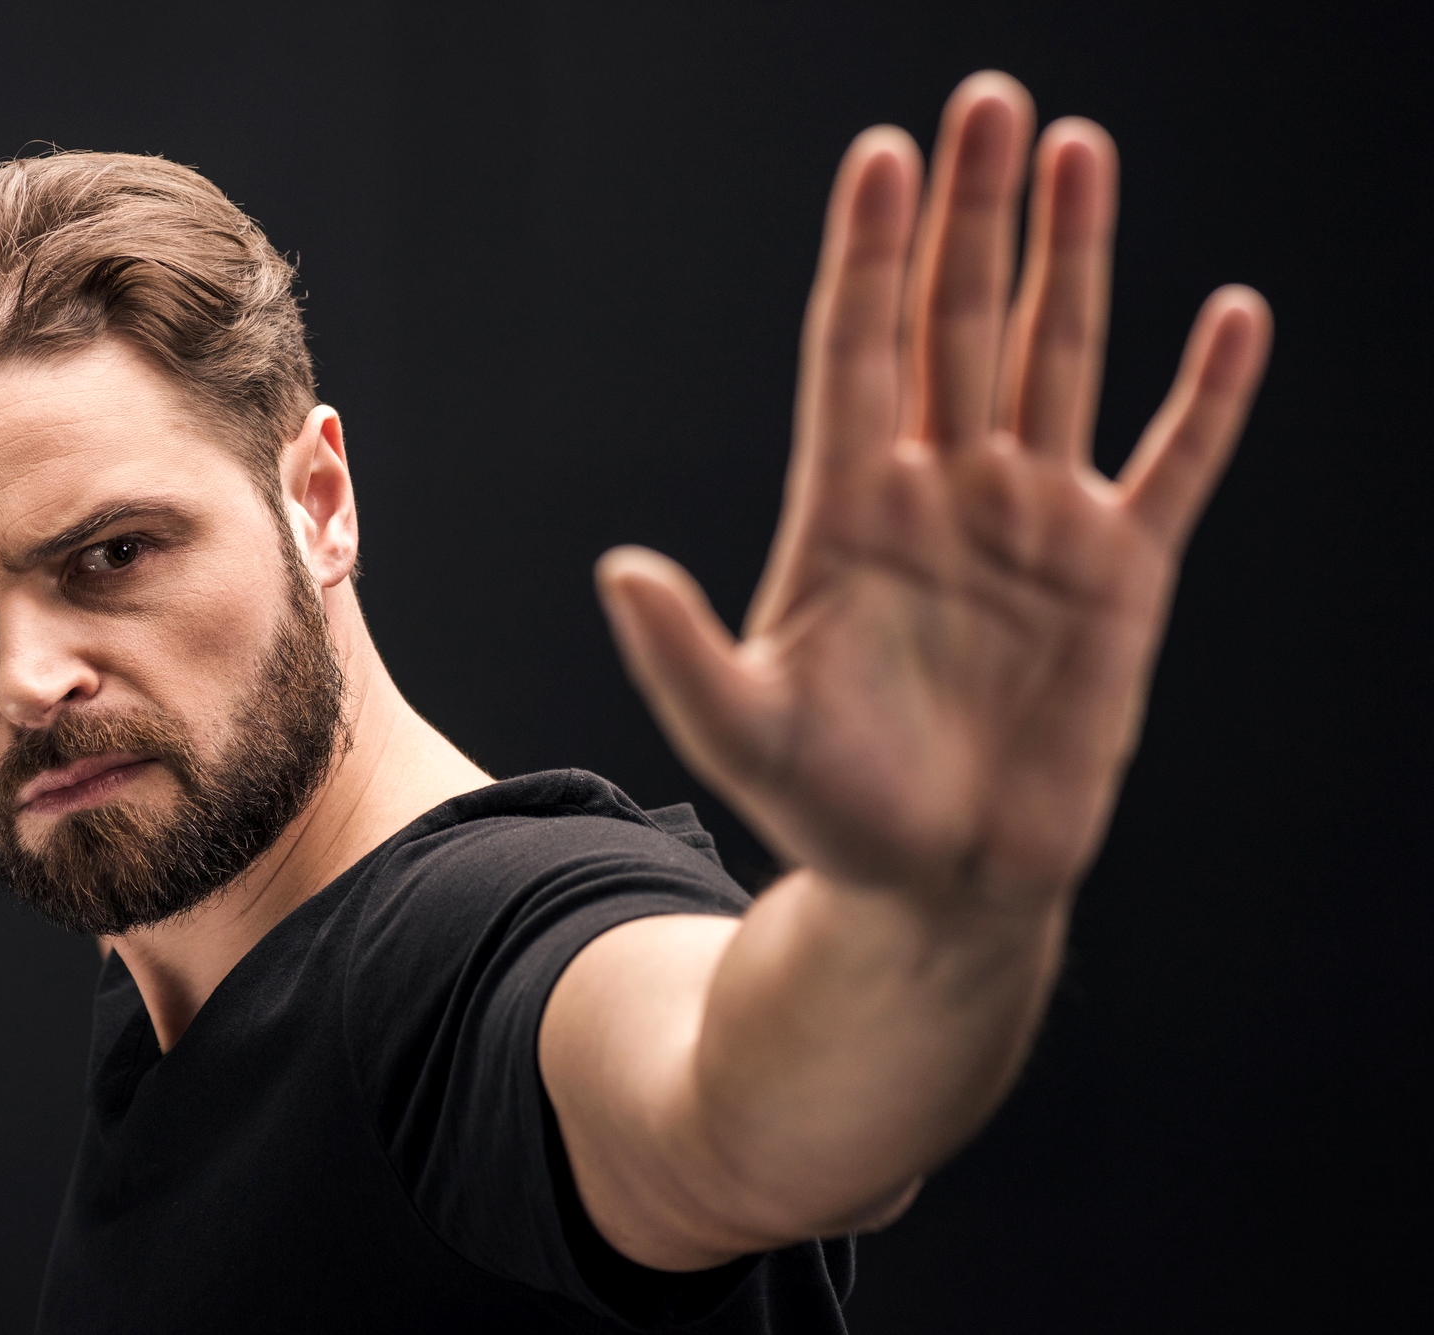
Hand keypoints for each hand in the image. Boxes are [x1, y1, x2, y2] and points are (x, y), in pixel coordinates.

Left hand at [597, 72, 1270, 911]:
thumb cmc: (830, 809)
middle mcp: (942, 494)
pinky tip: (1230, 316)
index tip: (879, 156)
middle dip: (972, 217)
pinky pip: (1174, 466)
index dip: (867, 257)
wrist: (937, 883)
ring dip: (1071, 260)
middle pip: (956, 325)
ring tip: (1079, 150)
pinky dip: (1206, 400)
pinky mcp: (1119, 577)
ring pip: (1056, 361)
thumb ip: (683, 655)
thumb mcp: (743, 733)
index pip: (857, 353)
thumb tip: (617, 571)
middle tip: (987, 104)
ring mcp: (1033, 526)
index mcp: (849, 512)